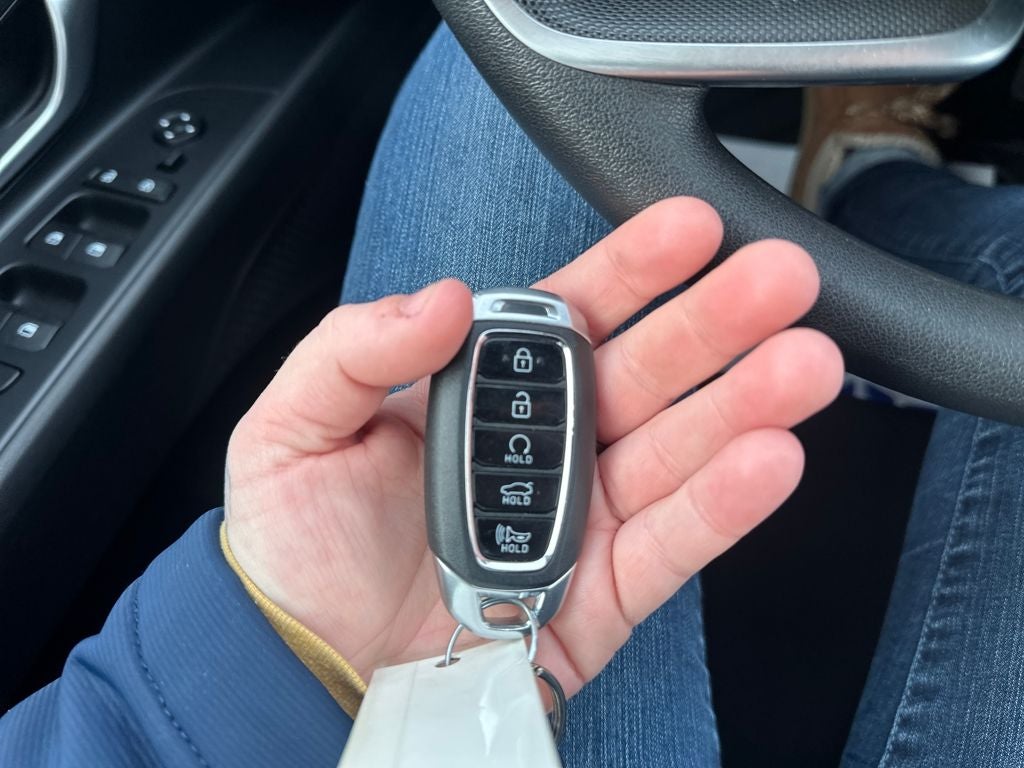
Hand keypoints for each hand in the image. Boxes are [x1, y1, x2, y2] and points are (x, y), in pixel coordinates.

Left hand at [225, 198, 843, 695]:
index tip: (689, 227)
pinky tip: (770, 458)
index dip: (633, 267)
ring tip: (805, 361)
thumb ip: (354, 349)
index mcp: (488, 390)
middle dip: (718, 319)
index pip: (573, 313)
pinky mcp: (605, 588)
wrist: (311, 662)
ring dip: (746, 402)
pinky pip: (674, 541)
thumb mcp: (291, 428)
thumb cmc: (300, 546)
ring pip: (678, 447)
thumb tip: (440, 297)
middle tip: (781, 277)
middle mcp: (551, 442)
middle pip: (647, 368)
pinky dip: (725, 503)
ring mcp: (585, 513)